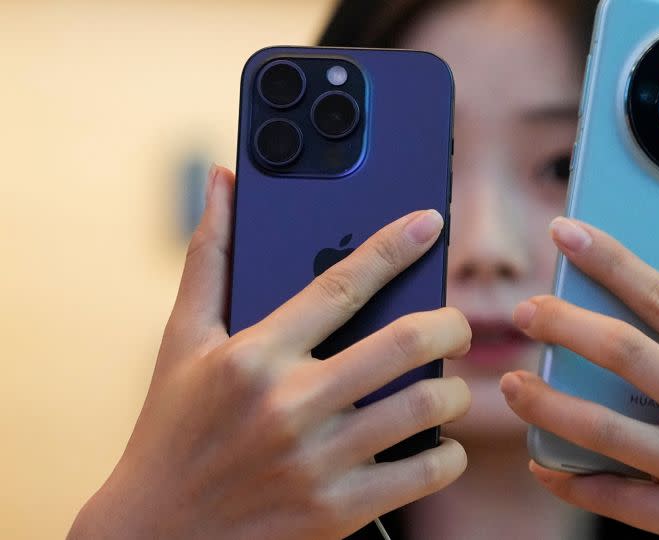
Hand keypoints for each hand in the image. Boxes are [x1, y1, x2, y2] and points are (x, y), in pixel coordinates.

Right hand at [68, 165, 471, 539]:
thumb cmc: (172, 429)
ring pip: (423, 405)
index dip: (392, 246)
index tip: (429, 224)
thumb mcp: (182, 341)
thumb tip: (223, 181)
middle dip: (450, 325)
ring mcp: (316, 461)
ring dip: (454, 390)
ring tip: (448, 386)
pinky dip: (448, 454)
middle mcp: (288, 404)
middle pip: (403, 342)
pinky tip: (439, 443)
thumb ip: (210, 257)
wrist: (155, 533)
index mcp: (254, 355)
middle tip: (456, 327)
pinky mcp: (336, 511)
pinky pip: (424, 473)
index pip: (339, 284)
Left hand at [501, 180, 658, 538]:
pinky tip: (542, 462)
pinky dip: (571, 480)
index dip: (611, 262)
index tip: (567, 233)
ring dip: (548, 405)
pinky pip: (616, 497)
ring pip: (607, 430)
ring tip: (509, 385)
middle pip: (626, 356)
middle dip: (564, 327)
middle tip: (523, 311)